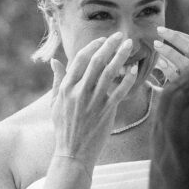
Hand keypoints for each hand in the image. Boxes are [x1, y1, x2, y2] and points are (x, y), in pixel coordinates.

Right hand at [49, 33, 137, 171]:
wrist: (73, 153)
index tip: (103, 39)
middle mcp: (80, 91)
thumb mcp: (55, 103)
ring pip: (110, 72)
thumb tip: (54, 61)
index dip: (93, 46)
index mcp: (66, 88)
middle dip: (110, 45)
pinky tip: (134, 69)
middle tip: (120, 36)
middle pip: (97, 61)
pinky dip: (128, 79)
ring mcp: (94, 101)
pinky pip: (120, 91)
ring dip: (121, 56)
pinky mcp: (106, 111)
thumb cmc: (64, 128)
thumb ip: (57, 80)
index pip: (80, 59)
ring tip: (129, 45)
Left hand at [153, 26, 188, 82]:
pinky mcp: (185, 90)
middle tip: (159, 30)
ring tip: (156, 44)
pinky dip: (168, 69)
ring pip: (184, 63)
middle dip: (175, 37)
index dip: (181, 35)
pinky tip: (159, 62)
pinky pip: (176, 78)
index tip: (165, 30)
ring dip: (169, 51)